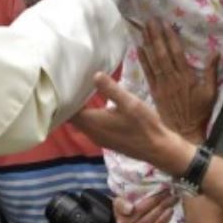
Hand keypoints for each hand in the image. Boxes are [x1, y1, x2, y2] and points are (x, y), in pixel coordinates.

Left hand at [71, 72, 189, 173]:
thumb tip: (94, 74)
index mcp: (92, 123)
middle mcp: (91, 133)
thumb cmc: (143, 125)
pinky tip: (97, 107)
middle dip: (71, 103)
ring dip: (81, 110)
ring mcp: (99, 138)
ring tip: (81, 92)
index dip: (64, 100)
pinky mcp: (107, 140)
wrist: (158, 149)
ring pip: (82, 123)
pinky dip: (90, 117)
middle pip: (73, 118)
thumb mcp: (129, 102)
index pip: (68, 111)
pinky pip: (91, 127)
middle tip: (71, 85)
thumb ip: (110, 89)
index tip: (63, 85)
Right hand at [114, 191, 178, 222]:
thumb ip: (121, 204)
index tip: (164, 192)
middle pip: (147, 220)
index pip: (138, 210)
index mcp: (122, 221)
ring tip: (172, 209)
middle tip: (172, 198)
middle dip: (161, 207)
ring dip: (163, 220)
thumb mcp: (120, 204)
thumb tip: (130, 209)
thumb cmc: (128, 212)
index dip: (152, 201)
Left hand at [138, 20, 215, 141]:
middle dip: (156, 36)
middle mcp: (172, 78)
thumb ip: (212, 72)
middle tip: (150, 20)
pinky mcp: (155, 91)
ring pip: (154, 61)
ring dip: (148, 44)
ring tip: (143, 29)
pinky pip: (148, 73)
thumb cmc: (200, 112)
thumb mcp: (211, 93)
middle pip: (162, 54)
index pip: (176, 52)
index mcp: (186, 77)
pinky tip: (139, 48)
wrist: (185, 131)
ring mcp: (161, 85)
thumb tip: (215, 52)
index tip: (165, 23)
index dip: (170, 37)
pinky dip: (143, 60)